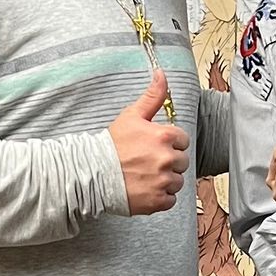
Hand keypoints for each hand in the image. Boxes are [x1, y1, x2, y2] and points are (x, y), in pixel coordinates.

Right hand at [109, 67, 188, 215]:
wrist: (92, 173)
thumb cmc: (112, 144)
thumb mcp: (132, 115)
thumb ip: (153, 96)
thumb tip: (161, 74)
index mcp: (165, 136)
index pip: (182, 140)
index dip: (169, 143)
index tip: (153, 146)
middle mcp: (167, 159)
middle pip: (182, 162)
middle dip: (168, 162)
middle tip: (147, 162)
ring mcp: (163, 181)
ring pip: (177, 181)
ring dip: (165, 180)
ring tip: (145, 176)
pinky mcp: (158, 201)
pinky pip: (170, 199)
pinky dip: (160, 196)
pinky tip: (145, 188)